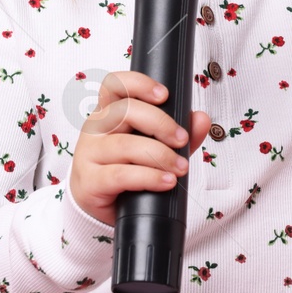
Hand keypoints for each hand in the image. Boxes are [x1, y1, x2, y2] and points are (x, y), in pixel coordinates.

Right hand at [70, 70, 213, 226]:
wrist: (102, 208)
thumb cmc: (126, 169)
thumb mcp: (154, 147)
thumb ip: (178, 133)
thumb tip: (202, 119)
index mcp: (108, 113)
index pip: (114, 84)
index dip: (139, 83)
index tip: (164, 95)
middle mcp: (95, 129)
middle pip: (124, 111)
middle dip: (160, 123)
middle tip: (181, 139)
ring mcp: (89, 155)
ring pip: (125, 146)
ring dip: (160, 156)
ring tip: (180, 167)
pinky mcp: (91, 182)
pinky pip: (121, 175)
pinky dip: (149, 177)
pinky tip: (166, 181)